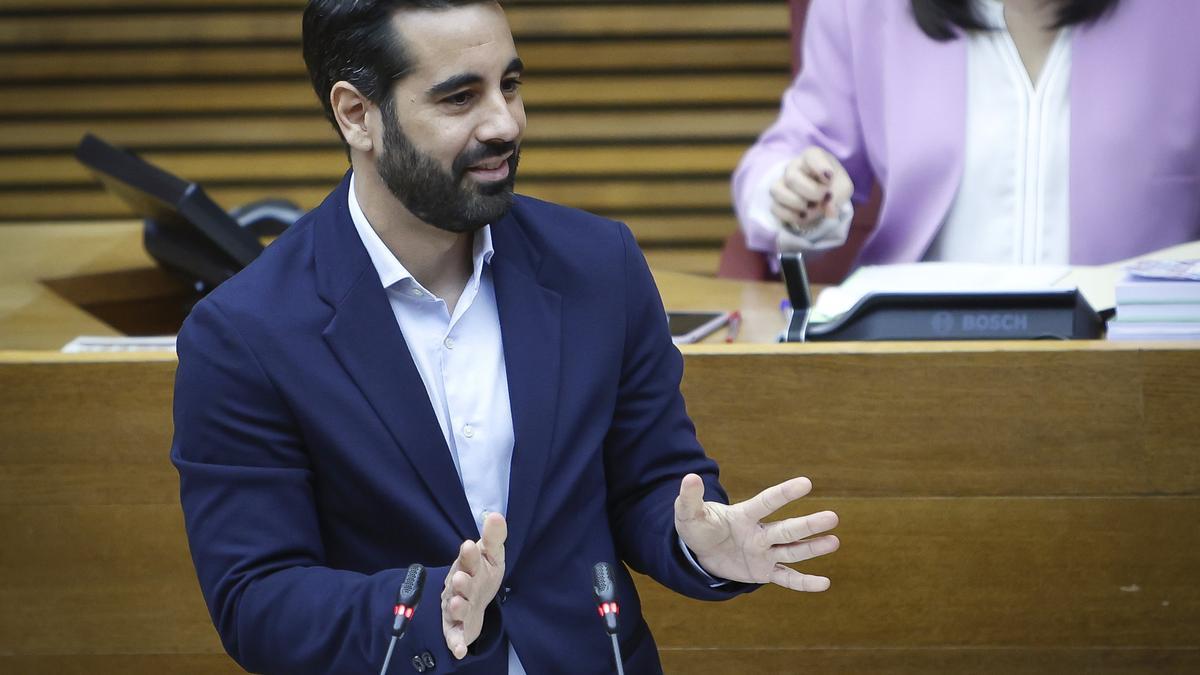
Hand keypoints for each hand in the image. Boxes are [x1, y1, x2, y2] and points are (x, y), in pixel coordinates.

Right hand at [441, 513, 505, 658]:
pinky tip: (460, 650)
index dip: (468, 554)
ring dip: (456, 606)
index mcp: (467, 566)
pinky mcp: (456, 628)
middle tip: (461, 577)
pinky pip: (454, 636)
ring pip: (454, 607)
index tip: (470, 545)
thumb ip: (494, 537)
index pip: (467, 559)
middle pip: (459, 583)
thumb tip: (495, 515)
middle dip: (460, 581)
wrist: (472, 600)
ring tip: (459, 603)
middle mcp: (458, 586)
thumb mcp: (491, 555)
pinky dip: (455, 643)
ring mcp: (456, 607)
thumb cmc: (480, 574)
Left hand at [674, 474, 838, 590]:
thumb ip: (690, 498)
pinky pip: (786, 578)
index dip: (784, 493)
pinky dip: (804, 583)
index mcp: (744, 515)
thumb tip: (690, 478)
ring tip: (835, 542)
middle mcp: (760, 533)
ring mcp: (764, 552)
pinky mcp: (764, 571)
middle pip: (786, 529)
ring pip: (792, 550)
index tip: (806, 483)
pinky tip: (824, 584)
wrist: (701, 552)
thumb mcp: (688, 513)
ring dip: (812, 548)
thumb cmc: (698, 527)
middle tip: (833, 517)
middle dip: (808, 525)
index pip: (767, 502)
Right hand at [769, 147, 853, 233]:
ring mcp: (782, 183)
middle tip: (824, 197)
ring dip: (799, 204)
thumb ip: (839, 195)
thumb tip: (828, 212)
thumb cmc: (834, 186)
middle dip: (811, 192)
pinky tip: (804, 216)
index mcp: (812, 157)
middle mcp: (794, 167)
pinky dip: (792, 216)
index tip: (829, 178)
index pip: (810, 155)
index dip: (820, 167)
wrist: (823, 200)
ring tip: (812, 208)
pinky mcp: (776, 200)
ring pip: (777, 191)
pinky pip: (776, 208)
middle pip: (792, 177)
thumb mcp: (843, 188)